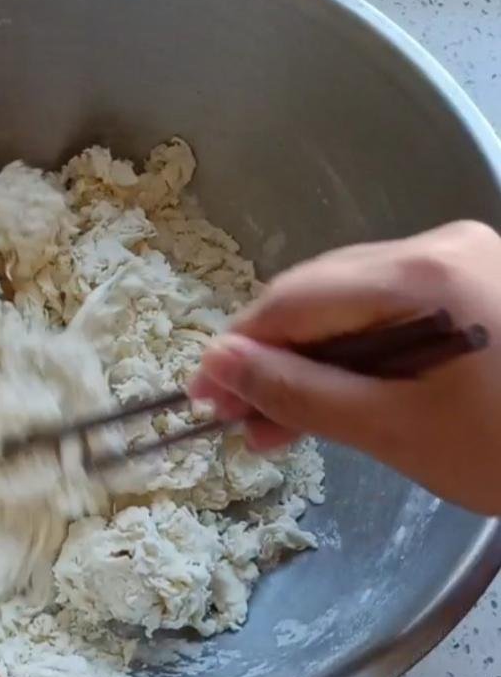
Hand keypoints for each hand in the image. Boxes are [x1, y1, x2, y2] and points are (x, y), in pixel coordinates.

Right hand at [188, 220, 500, 512]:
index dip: (239, 348)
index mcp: (424, 272)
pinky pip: (391, 311)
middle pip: (322, 294)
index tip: (203, 396)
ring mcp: (465, 260)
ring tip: (278, 424)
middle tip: (238, 419)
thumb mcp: (396, 430)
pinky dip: (357, 357)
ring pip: (352, 304)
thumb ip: (298, 392)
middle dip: (273, 359)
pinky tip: (334, 398)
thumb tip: (216, 366)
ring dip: (311, 362)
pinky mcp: (478, 284)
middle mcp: (443, 245)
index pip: (296, 299)